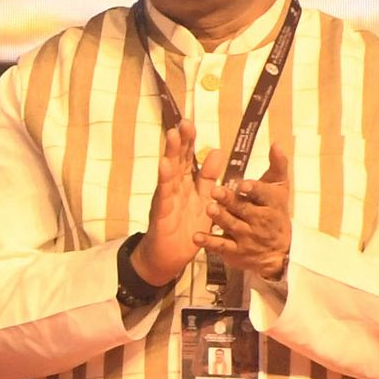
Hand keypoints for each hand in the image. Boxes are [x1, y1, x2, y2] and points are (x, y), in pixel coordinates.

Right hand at [131, 123, 216, 288]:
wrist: (169, 256)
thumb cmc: (184, 229)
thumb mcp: (203, 200)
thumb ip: (209, 178)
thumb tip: (216, 151)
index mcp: (186, 185)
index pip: (187, 158)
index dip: (189, 142)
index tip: (190, 123)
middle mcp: (174, 188)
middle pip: (177, 160)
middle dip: (180, 141)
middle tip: (184, 122)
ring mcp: (166, 198)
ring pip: (169, 172)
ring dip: (170, 153)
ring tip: (172, 135)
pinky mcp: (162, 212)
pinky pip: (164, 194)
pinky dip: (164, 179)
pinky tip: (165, 165)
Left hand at [209, 143, 291, 281]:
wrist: (278, 251)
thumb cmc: (274, 212)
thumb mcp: (278, 189)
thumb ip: (277, 166)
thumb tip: (276, 144)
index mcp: (272, 203)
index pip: (264, 194)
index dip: (254, 189)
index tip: (242, 184)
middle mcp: (261, 221)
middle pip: (244, 209)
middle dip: (230, 201)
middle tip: (215, 191)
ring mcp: (247, 237)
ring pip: (232, 226)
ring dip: (220, 217)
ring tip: (208, 208)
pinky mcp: (235, 252)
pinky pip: (221, 246)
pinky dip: (209, 242)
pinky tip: (196, 236)